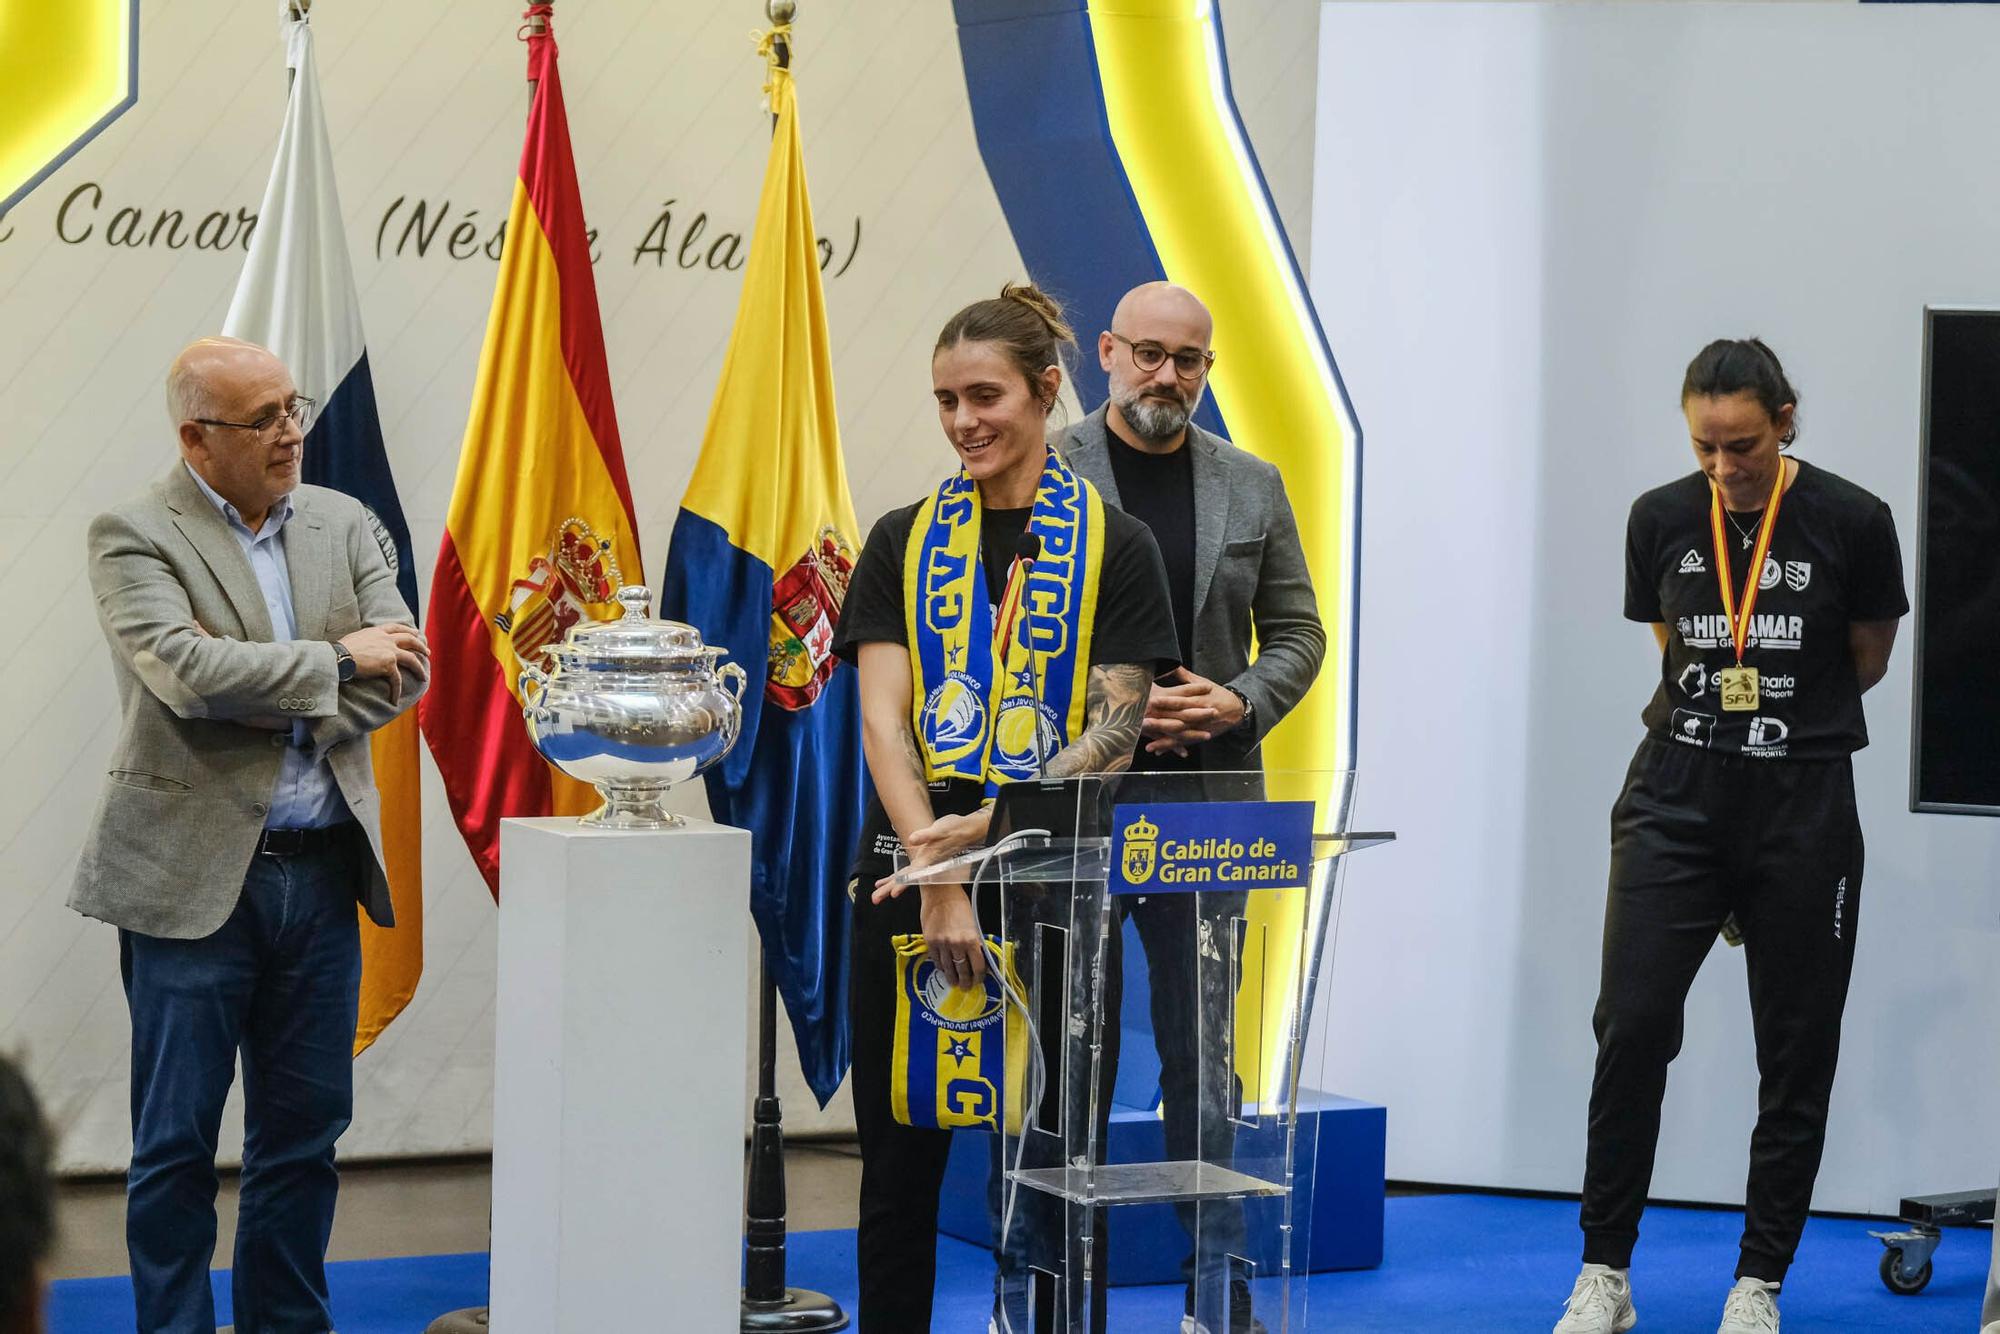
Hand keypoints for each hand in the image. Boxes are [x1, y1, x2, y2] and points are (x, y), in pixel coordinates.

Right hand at [339, 622, 430, 703]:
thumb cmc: (339, 651)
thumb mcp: (354, 639)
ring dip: (419, 669)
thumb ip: (364, 640)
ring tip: (424, 677)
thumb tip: (361, 646)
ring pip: (411, 659)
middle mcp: (386, 639)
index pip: (396, 627)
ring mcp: (389, 651)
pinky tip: (395, 700)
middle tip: (427, 652)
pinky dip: (397, 691)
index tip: (415, 633)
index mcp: (377, 631)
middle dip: (420, 646)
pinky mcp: (388, 665)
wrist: (338, 657)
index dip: (407, 630)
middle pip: (410, 640)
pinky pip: (397, 680)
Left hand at [871, 808, 993, 902]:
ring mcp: (923, 863)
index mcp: (928, 859)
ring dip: (890, 886)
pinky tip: (885, 881)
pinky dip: (895, 878)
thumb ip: (926, 835)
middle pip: (905, 879)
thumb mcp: (940, 829)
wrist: (964, 830)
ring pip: (904, 878)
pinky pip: (906, 872)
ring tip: (876, 895)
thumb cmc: (953, 829)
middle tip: (875, 899)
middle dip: (889, 889)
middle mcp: (925, 864)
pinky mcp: (922, 860)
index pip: (913, 874)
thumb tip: (912, 839)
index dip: (903, 883)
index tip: (893, 894)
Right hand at [918, 884, 985, 989]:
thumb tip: (977, 957)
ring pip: (948, 968)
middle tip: (966, 987)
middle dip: (966, 981)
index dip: (979, 977)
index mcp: (971, 939)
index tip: (979, 980)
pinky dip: (941, 967)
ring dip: (952, 978)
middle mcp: (957, 944)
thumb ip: (973, 941)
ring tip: (954, 983)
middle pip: (962, 970)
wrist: (940, 892)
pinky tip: (944, 969)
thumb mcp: (972, 923)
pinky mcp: (930, 942)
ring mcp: (942, 944)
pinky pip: (936, 960)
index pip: (978, 966)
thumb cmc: (959, 903)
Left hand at [1140, 668, 1243, 755]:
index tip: (1152, 700)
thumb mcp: (1202, 682)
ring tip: (1148, 743)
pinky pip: (1183, 743)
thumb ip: (1184, 676)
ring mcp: (1199, 727)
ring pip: (1179, 734)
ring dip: (1163, 739)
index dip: (1167, 701)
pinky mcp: (1199, 736)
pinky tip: (1157, 750)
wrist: (1236, 709)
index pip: (1181, 700)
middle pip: (1177, 719)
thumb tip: (1171, 665)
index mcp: (1198, 699)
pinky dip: (1170, 747)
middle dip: (1160, 722)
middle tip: (1143, 722)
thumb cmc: (1217, 694)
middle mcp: (1199, 714)